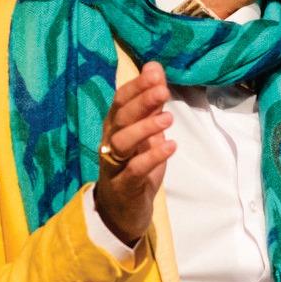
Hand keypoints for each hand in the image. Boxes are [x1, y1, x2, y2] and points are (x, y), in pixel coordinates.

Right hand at [95, 61, 176, 245]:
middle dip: (141, 101)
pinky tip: (170, 146)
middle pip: (120, 118)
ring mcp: (114, 165)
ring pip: (122, 142)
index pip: (120, 100)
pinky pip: (134, 169)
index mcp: (115, 127)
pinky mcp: (124, 187)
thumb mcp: (146, 134)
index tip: (155, 72)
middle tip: (163, 90)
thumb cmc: (135, 168)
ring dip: (145, 127)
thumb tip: (155, 68)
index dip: (136, 86)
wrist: (123, 213)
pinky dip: (152, 157)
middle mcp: (110, 142)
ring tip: (168, 118)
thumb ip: (150, 104)